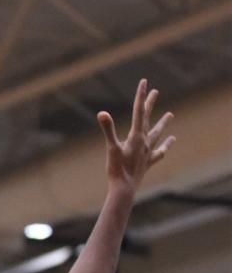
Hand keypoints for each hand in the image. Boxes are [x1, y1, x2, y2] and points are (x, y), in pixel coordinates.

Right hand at [97, 79, 174, 193]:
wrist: (125, 189)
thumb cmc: (117, 169)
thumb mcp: (111, 148)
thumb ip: (108, 130)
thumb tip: (102, 113)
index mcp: (136, 136)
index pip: (138, 111)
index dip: (141, 95)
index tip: (144, 82)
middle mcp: (145, 142)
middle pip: (148, 119)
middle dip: (150, 104)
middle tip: (155, 91)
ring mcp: (148, 152)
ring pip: (157, 134)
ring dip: (163, 124)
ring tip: (171, 115)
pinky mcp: (148, 162)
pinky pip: (159, 153)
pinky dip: (164, 147)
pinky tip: (170, 142)